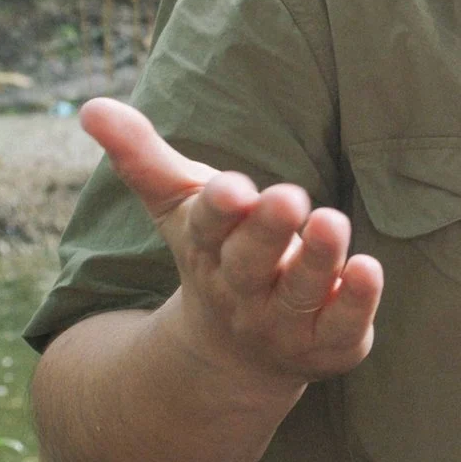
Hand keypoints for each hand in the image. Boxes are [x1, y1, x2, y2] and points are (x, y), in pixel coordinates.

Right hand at [79, 97, 381, 391]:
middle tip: (289, 197)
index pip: (209, 225)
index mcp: (208, 248)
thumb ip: (143, 157)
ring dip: (318, 259)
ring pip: (301, 291)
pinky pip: (343, 324)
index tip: (234, 188)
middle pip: (252, 260)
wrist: (232, 355)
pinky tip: (370, 268)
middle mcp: (243, 288)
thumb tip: (90, 106)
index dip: (221, 207)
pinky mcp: (328, 341)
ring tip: (332, 221)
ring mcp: (284, 320)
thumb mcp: (180, 206)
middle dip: (267, 230)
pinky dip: (358, 300)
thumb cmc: (217, 253)